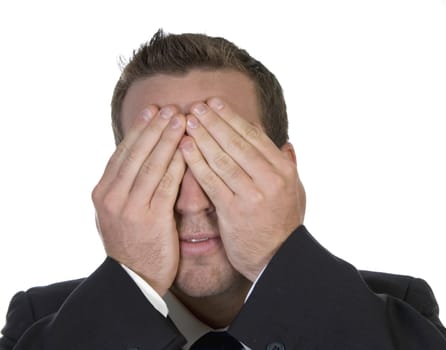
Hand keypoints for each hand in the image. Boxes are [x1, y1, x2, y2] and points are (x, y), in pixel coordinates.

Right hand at [92, 106, 185, 295]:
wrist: (133, 279)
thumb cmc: (132, 242)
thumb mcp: (118, 210)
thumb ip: (126, 185)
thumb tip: (139, 157)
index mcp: (103, 191)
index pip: (123, 152)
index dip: (140, 129)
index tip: (153, 109)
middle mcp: (111, 196)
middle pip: (136, 153)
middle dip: (154, 127)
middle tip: (170, 106)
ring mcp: (128, 208)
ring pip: (150, 164)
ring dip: (166, 139)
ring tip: (180, 118)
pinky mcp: (149, 220)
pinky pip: (165, 185)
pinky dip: (176, 164)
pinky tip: (186, 149)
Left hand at [179, 98, 305, 280]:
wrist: (278, 260)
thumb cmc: (284, 224)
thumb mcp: (297, 193)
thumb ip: (291, 167)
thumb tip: (287, 144)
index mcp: (284, 170)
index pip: (254, 136)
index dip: (233, 118)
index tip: (216, 103)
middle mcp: (270, 179)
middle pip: (237, 143)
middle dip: (215, 121)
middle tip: (197, 105)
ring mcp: (252, 195)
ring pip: (222, 158)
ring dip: (203, 137)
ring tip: (187, 121)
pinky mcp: (234, 211)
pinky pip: (211, 181)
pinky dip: (196, 162)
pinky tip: (184, 148)